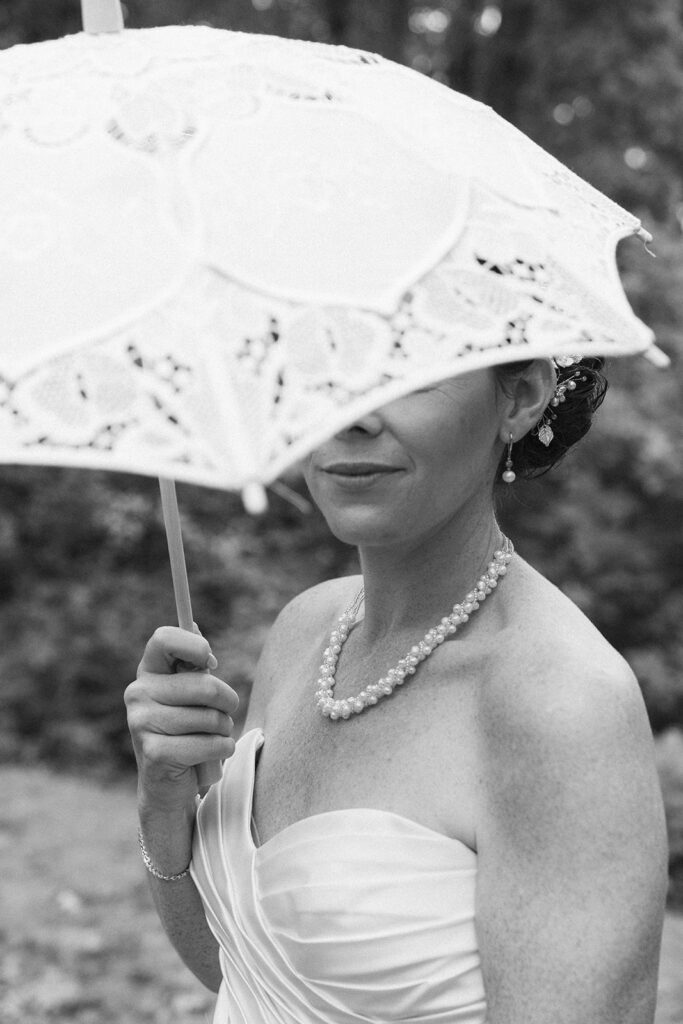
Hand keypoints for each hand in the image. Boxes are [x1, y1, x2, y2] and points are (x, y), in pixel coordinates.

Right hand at [125, 626, 238, 809]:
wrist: (168, 785)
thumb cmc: (187, 730)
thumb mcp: (189, 694)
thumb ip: (193, 663)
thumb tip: (194, 624)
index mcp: (147, 672)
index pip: (164, 638)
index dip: (194, 645)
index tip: (210, 662)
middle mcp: (138, 693)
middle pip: (205, 685)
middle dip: (227, 703)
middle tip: (222, 714)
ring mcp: (142, 723)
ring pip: (211, 718)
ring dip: (223, 731)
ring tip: (208, 738)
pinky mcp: (154, 753)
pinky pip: (209, 744)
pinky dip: (220, 751)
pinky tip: (205, 758)